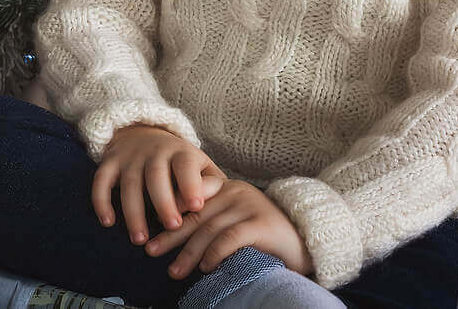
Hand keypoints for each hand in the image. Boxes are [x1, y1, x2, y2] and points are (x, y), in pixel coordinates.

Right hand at [93, 124, 224, 246]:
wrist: (144, 132)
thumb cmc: (180, 162)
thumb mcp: (201, 166)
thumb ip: (212, 184)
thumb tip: (220, 205)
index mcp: (181, 152)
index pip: (186, 165)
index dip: (191, 184)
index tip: (196, 206)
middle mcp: (154, 151)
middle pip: (156, 175)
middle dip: (163, 201)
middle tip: (171, 226)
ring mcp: (130, 156)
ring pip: (129, 182)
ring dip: (133, 211)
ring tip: (140, 239)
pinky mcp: (110, 162)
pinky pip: (101, 180)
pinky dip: (101, 200)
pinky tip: (108, 222)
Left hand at [144, 179, 311, 278]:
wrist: (306, 241)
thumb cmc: (264, 235)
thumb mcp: (235, 219)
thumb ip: (211, 219)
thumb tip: (174, 235)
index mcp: (226, 187)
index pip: (191, 195)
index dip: (169, 212)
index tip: (151, 230)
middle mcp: (236, 191)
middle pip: (195, 215)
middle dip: (171, 235)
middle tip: (151, 252)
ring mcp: (249, 205)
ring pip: (209, 229)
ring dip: (188, 253)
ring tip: (174, 271)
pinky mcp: (261, 224)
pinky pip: (230, 238)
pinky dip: (214, 254)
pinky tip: (206, 268)